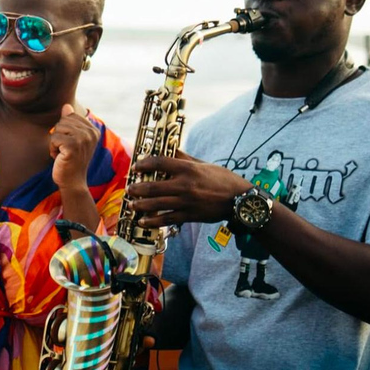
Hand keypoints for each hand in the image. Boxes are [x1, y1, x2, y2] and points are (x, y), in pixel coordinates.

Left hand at [50, 104, 99, 190]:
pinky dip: (53, 149)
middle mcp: (91, 133)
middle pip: (63, 121)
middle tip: (66, 150)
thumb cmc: (70, 160)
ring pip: (57, 129)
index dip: (65, 130)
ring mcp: (83, 139)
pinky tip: (60, 158)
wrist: (73, 182)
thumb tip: (66, 106)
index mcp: (93, 130)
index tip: (71, 144)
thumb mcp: (72, 139)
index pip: (70, 116)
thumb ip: (70, 122)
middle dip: (59, 135)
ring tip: (63, 154)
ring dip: (55, 143)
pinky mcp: (73, 147)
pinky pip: (54, 138)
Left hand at [126, 151, 251, 227]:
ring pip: (156, 204)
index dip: (144, 164)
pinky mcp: (189, 215)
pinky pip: (166, 219)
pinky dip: (152, 221)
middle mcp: (184, 185)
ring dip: (140, 205)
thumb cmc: (222, 179)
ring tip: (132, 204)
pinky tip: (143, 221)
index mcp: (187, 169)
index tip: (136, 166)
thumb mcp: (203, 164)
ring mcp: (186, 201)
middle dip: (137, 188)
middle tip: (130, 188)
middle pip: (152, 186)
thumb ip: (184, 157)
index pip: (159, 162)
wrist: (239, 200)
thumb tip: (169, 147)